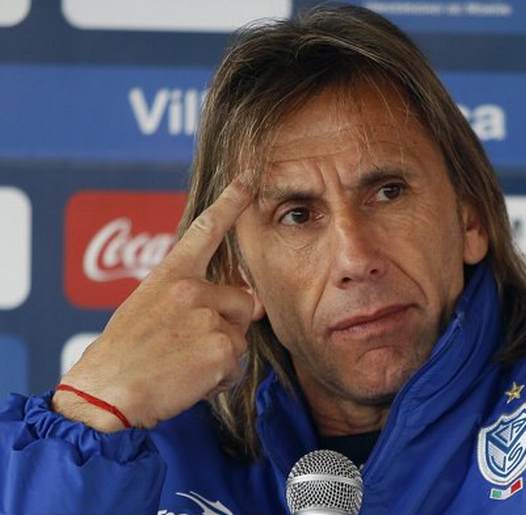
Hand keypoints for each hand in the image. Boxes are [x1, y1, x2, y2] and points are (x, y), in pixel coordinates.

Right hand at [53, 178, 254, 431]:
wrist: (104, 394)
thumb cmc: (123, 356)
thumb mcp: (148, 310)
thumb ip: (192, 300)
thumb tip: (251, 304)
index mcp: (170, 275)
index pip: (205, 230)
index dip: (231, 203)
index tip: (249, 180)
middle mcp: (192, 289)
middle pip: (244, 302)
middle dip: (230, 325)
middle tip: (189, 347)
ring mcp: (208, 317)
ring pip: (241, 336)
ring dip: (222, 355)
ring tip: (183, 367)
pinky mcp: (221, 348)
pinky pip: (237, 365)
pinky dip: (219, 379)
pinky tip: (188, 383)